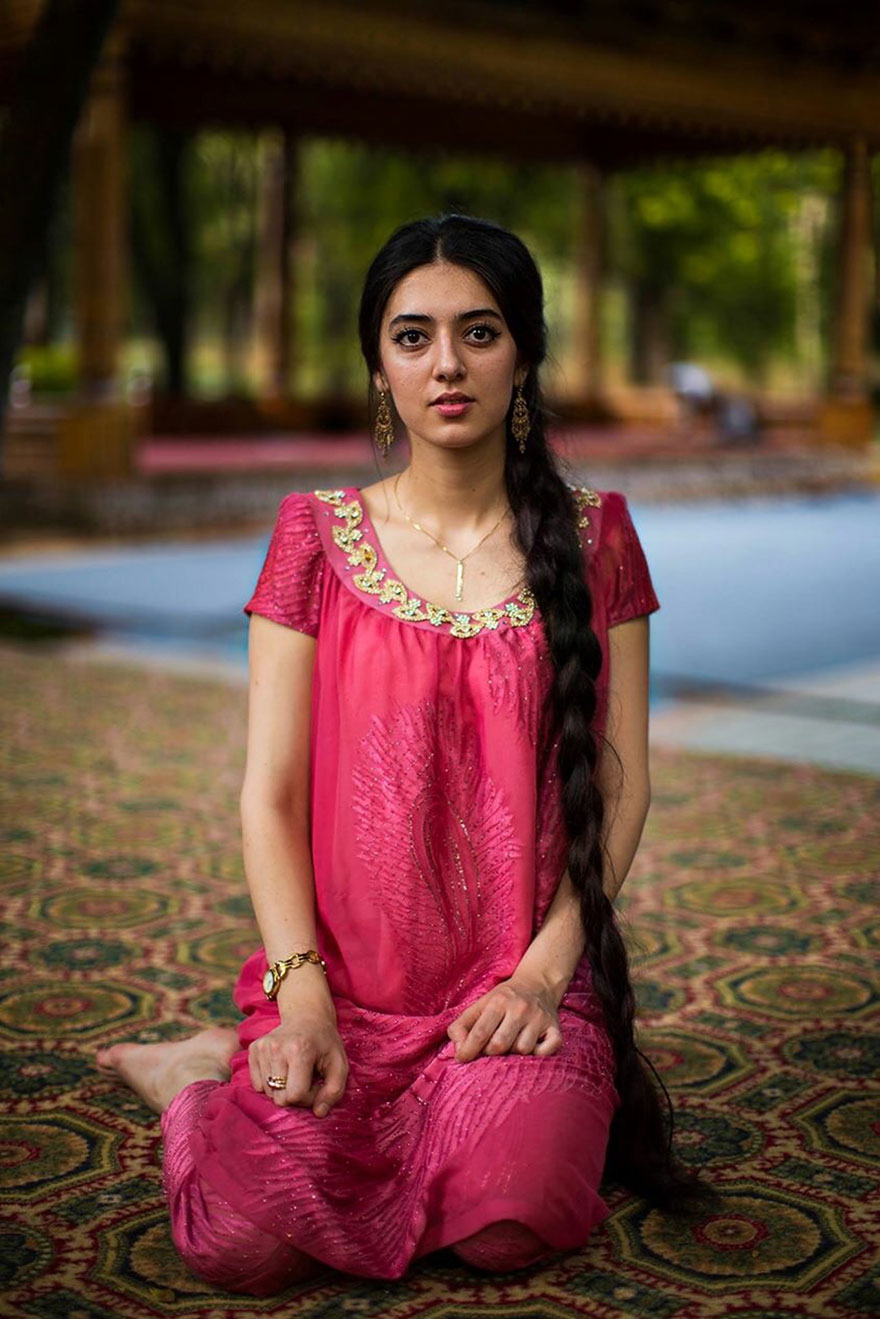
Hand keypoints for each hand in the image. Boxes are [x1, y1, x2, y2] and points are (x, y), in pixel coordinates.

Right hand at [248, 1005, 348, 1116]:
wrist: (307, 1017)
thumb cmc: (325, 1043)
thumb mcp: (339, 1064)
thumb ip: (334, 1091)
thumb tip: (319, 1113)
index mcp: (299, 1050)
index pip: (295, 1095)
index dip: (309, 1098)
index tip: (316, 1085)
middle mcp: (276, 1048)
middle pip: (280, 1098)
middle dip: (295, 1096)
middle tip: (306, 1080)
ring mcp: (262, 1048)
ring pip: (268, 1093)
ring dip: (283, 1090)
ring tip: (294, 1073)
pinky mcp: (254, 1049)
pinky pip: (257, 1085)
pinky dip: (270, 1084)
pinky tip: (282, 1069)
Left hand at [446, 976, 562, 1062]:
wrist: (537, 985)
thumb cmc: (503, 1001)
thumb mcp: (479, 1006)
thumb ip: (461, 1027)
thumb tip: (458, 1051)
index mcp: (498, 1002)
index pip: (480, 1032)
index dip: (468, 1050)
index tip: (462, 1059)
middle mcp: (520, 1009)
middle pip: (500, 1045)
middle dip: (491, 1052)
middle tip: (491, 1048)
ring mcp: (539, 1019)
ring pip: (522, 1050)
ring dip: (514, 1053)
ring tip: (512, 1042)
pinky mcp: (555, 1030)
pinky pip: (545, 1052)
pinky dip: (538, 1055)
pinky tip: (532, 1046)